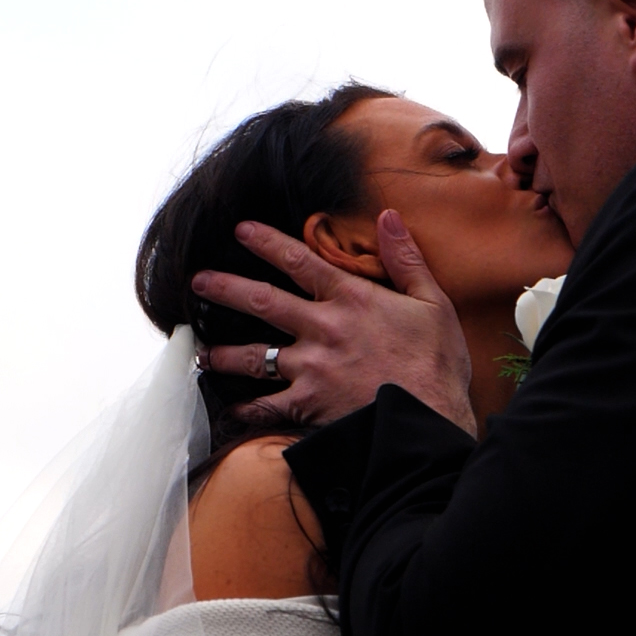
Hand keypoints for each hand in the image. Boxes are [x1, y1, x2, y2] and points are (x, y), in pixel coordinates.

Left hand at [192, 212, 475, 431]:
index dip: (267, 243)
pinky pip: (266, 407)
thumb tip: (388, 216)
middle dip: (225, 289)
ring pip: (253, 357)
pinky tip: (230, 408)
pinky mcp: (308, 404)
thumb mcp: (433, 302)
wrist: (428, 418)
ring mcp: (310, 368)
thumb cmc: (437, 363)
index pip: (299, 261)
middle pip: (262, 302)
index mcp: (351, 299)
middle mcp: (322, 329)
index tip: (241, 230)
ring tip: (201, 352)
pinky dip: (246, 410)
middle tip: (198, 282)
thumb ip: (406, 258)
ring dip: (222, 353)